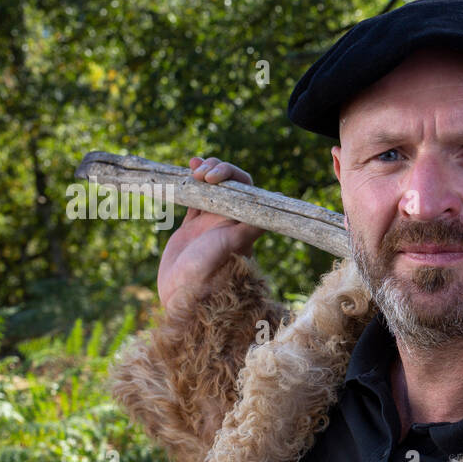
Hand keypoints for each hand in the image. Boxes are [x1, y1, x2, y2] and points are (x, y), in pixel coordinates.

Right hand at [157, 157, 261, 311]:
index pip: (246, 189)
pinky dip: (190, 184)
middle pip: (229, 184)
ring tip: (193, 165)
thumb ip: (253, 223)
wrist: (183, 296)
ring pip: (211, 189)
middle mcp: (229, 221)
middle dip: (217, 170)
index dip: (233, 176)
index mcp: (242, 223)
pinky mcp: (192, 227)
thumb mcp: (232, 244)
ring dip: (204, 172)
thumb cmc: (210, 272)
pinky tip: (185, 172)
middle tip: (200, 172)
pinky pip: (193, 199)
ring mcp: (210, 223)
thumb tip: (279, 198)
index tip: (214, 177)